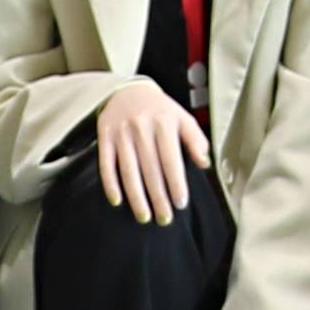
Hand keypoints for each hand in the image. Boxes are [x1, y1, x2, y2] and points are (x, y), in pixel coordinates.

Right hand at [86, 76, 212, 229]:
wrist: (128, 90)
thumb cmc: (160, 111)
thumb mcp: (183, 118)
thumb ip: (196, 140)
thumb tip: (204, 163)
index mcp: (165, 123)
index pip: (171, 159)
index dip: (176, 184)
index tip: (180, 204)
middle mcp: (142, 127)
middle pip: (151, 169)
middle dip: (158, 197)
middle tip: (164, 219)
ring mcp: (122, 132)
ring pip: (129, 170)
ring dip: (136, 196)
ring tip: (144, 216)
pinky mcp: (105, 136)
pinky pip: (106, 164)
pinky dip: (110, 184)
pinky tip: (117, 201)